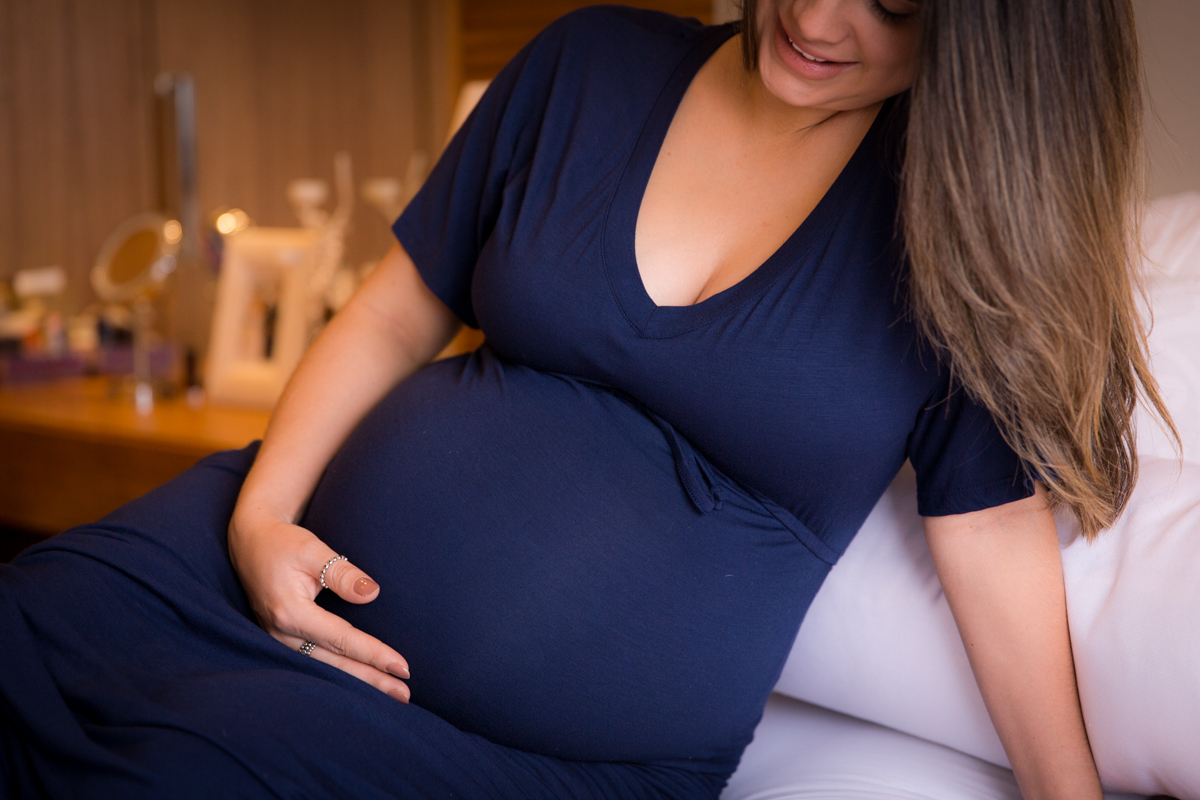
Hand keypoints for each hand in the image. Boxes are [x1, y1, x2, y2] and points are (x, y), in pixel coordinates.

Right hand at [227, 510, 410, 702]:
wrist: (251, 543)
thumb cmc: (283, 544)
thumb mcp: (313, 550)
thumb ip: (341, 573)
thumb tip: (371, 593)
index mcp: (289, 612)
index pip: (341, 639)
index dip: (373, 654)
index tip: (402, 667)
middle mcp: (280, 634)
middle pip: (334, 664)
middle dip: (371, 680)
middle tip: (405, 695)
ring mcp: (277, 641)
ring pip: (323, 669)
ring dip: (357, 683)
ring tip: (391, 695)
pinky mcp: (281, 641)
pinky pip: (313, 663)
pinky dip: (339, 675)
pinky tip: (361, 683)